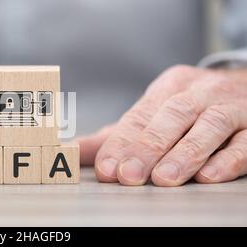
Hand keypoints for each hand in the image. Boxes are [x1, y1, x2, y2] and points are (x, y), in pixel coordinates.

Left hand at [79, 65, 246, 185]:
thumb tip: (73, 151)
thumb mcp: (154, 113)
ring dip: (184, 153)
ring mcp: (230, 108)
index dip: (122, 142)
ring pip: (208, 126)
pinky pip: (245, 142)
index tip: (106, 168)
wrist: (244, 88)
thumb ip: (116, 136)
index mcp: (168, 88)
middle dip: (148, 147)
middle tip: (129, 175)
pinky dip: (227, 159)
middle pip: (172, 116)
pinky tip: (208, 176)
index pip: (140, 115)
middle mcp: (199, 94)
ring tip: (164, 178)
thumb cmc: (189, 109)